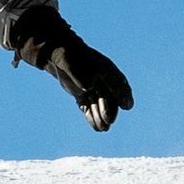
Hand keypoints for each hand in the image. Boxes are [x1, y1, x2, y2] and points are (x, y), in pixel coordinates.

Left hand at [10, 1, 131, 129]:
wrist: (56, 55)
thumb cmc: (65, 55)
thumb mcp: (69, 61)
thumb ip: (79, 74)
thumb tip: (89, 88)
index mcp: (102, 68)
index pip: (116, 82)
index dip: (122, 94)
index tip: (127, 106)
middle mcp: (100, 79)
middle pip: (109, 96)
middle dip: (110, 109)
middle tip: (109, 121)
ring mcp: (93, 87)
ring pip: (99, 104)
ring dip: (101, 117)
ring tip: (103, 129)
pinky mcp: (83, 94)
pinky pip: (89, 107)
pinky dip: (92, 117)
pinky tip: (96, 128)